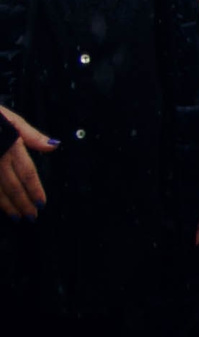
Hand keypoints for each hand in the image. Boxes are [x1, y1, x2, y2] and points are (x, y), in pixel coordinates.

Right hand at [0, 104, 54, 218]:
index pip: (27, 173)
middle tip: (32, 216)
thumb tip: (53, 145)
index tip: (42, 203)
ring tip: (16, 217)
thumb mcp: (11, 119)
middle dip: (23, 203)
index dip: (35, 190)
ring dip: (7, 206)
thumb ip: (31, 135)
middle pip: (12, 186)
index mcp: (9, 146)